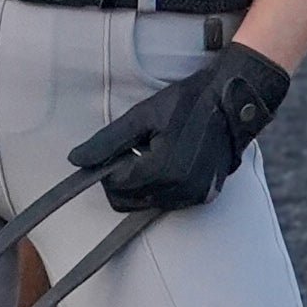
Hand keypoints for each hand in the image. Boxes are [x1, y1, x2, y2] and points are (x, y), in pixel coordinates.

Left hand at [67, 37, 290, 212]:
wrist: (231, 103)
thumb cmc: (186, 103)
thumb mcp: (142, 116)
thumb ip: (107, 141)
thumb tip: (75, 161)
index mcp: (160, 170)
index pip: (115, 187)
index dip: (106, 169)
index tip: (113, 151)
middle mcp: (179, 190)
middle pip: (129, 202)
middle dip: (122, 180)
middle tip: (131, 151)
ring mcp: (194, 196)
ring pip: (149, 204)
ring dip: (142, 184)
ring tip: (153, 152)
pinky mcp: (205, 196)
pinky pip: (171, 202)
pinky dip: (161, 187)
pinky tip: (168, 160)